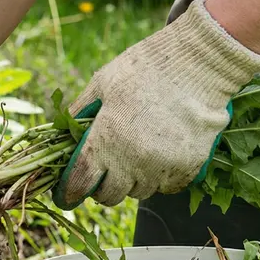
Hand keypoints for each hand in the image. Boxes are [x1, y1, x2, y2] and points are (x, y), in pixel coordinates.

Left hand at [54, 0, 259, 208]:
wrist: (198, 63)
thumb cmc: (145, 69)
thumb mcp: (102, 84)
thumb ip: (79, 113)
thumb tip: (62, 136)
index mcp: (106, 141)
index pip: (79, 184)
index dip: (69, 192)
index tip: (66, 194)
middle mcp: (132, 162)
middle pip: (108, 196)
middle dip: (102, 185)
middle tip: (105, 168)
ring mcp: (161, 168)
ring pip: (138, 192)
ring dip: (132, 180)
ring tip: (136, 153)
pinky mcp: (187, 169)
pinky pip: (166, 187)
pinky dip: (160, 178)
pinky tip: (159, 155)